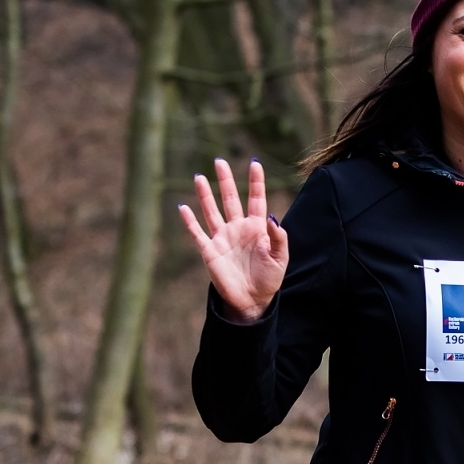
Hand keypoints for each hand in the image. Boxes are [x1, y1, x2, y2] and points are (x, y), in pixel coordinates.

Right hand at [179, 158, 287, 322]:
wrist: (252, 301)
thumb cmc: (269, 279)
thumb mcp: (280, 258)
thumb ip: (278, 237)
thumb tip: (272, 216)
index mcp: (256, 228)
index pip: (256, 199)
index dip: (255, 181)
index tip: (254, 163)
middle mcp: (238, 229)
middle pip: (230, 199)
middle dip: (225, 181)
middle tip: (219, 161)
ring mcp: (222, 238)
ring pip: (211, 211)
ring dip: (204, 195)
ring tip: (198, 177)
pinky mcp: (209, 251)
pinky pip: (197, 233)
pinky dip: (190, 221)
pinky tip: (183, 208)